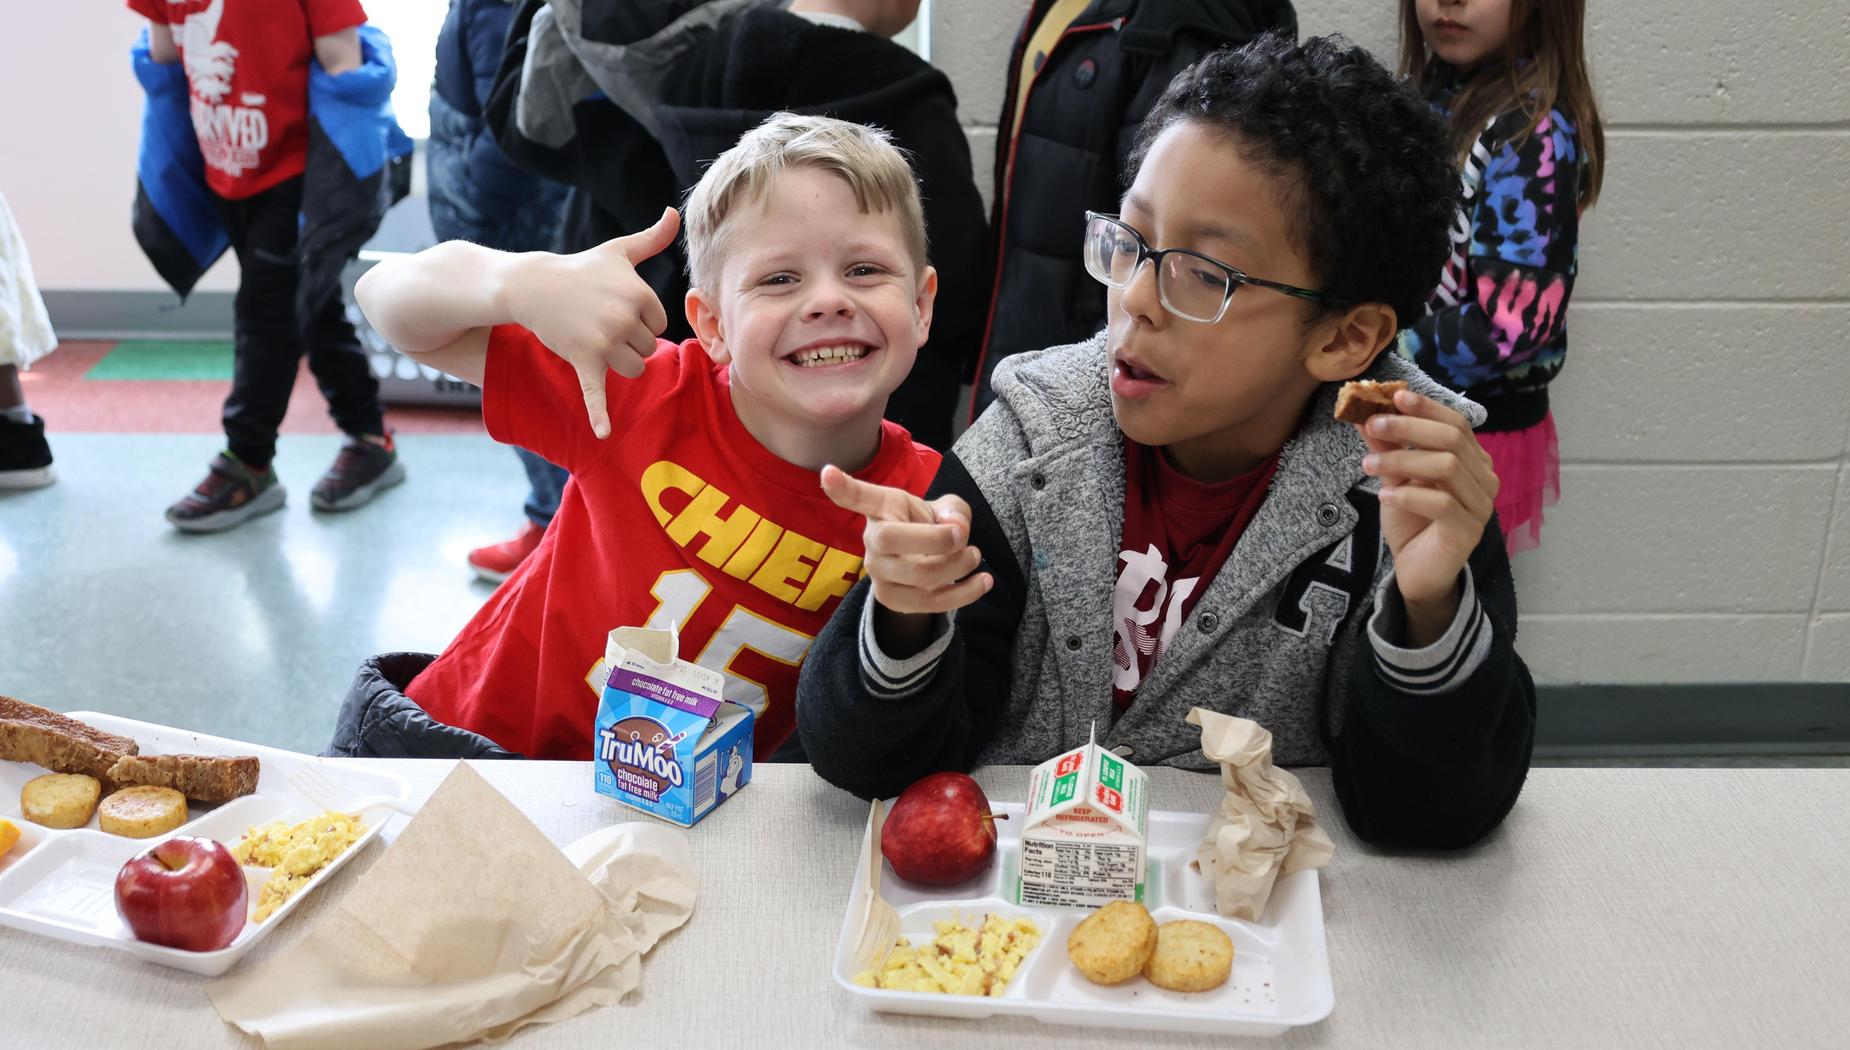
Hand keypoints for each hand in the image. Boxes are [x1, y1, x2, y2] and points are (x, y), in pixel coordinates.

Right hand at [505, 208, 679, 437]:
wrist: (531, 286)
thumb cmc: (580, 270)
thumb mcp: (618, 253)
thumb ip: (652, 238)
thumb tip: (676, 214)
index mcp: (639, 293)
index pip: (659, 324)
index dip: (639, 319)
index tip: (614, 306)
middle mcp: (623, 316)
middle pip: (647, 348)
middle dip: (627, 340)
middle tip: (599, 321)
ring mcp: (603, 340)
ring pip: (633, 368)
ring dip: (617, 361)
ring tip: (593, 339)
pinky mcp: (584, 360)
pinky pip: (596, 393)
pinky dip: (599, 415)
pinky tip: (604, 434)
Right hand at [820, 466, 992, 615]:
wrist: (923, 562)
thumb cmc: (931, 526)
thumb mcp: (946, 509)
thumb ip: (955, 510)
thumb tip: (954, 525)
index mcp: (882, 508)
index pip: (858, 496)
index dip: (842, 487)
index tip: (827, 472)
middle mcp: (872, 540)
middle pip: (892, 540)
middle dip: (938, 539)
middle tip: (963, 535)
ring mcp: (878, 573)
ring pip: (919, 576)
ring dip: (957, 566)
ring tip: (973, 555)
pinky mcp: (892, 600)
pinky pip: (930, 603)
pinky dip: (965, 594)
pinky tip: (983, 582)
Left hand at [1357, 389, 1499, 629]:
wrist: (1417, 570)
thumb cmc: (1411, 520)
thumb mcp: (1395, 477)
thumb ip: (1387, 447)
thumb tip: (1366, 414)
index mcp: (1473, 460)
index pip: (1456, 423)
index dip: (1427, 407)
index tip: (1395, 395)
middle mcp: (1485, 479)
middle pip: (1452, 439)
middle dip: (1409, 427)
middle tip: (1373, 424)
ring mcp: (1481, 505)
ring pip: (1446, 467)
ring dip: (1402, 459)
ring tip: (1368, 465)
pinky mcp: (1468, 531)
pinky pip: (1442, 503)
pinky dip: (1409, 494)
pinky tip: (1385, 495)